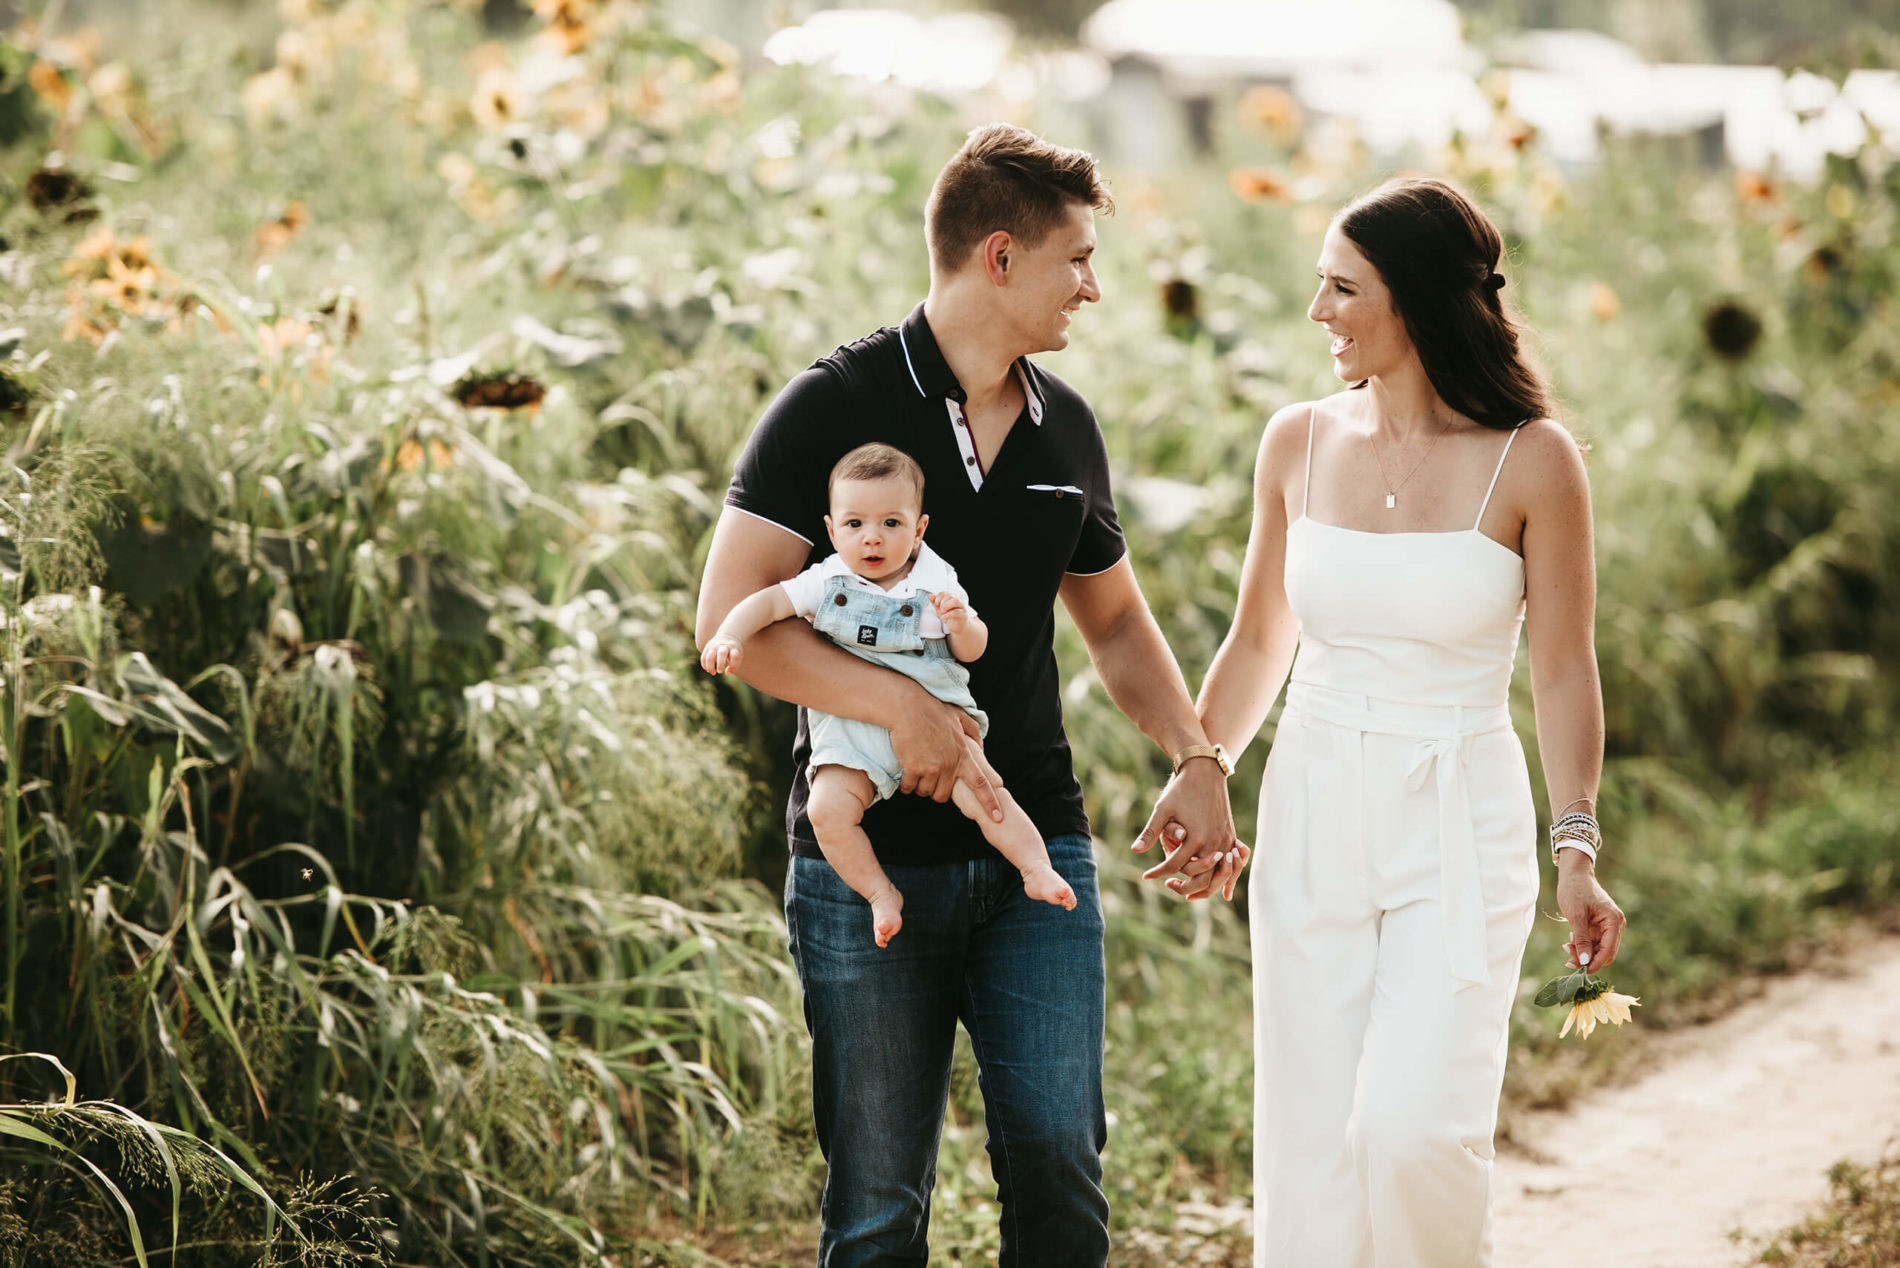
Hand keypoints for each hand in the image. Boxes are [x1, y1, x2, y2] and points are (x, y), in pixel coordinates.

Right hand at [701, 633, 743, 674]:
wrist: (728, 636)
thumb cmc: (733, 650)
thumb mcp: (738, 656)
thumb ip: (734, 666)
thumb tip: (727, 673)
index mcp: (733, 648)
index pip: (734, 656)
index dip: (733, 664)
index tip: (731, 668)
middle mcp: (724, 646)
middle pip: (722, 654)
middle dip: (720, 664)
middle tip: (720, 672)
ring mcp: (714, 646)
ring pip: (710, 657)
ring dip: (710, 666)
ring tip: (713, 673)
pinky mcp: (707, 647)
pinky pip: (703, 657)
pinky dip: (704, 665)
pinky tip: (708, 670)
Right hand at [889, 692, 1003, 819]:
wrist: (907, 707)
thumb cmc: (932, 709)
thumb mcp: (959, 716)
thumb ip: (973, 731)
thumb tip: (981, 746)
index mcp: (963, 754)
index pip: (980, 783)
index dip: (989, 801)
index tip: (997, 817)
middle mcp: (949, 764)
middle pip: (944, 795)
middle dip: (937, 791)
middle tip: (929, 777)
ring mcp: (931, 768)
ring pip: (926, 792)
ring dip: (921, 786)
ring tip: (916, 769)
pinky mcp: (913, 769)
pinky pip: (909, 788)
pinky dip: (906, 784)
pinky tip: (905, 771)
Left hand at [929, 591, 968, 634]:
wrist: (957, 627)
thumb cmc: (949, 617)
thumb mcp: (940, 609)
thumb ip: (935, 602)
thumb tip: (930, 595)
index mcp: (951, 598)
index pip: (943, 593)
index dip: (937, 598)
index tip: (936, 605)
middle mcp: (957, 600)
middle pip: (949, 596)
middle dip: (942, 602)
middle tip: (939, 610)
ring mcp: (961, 607)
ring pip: (955, 601)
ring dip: (946, 606)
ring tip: (942, 612)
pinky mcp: (963, 614)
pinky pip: (957, 612)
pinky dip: (948, 614)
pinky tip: (943, 617)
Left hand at [1133, 761, 1246, 900]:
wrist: (1205, 771)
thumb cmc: (1181, 789)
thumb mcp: (1162, 808)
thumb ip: (1151, 831)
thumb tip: (1135, 850)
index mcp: (1195, 838)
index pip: (1174, 866)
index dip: (1158, 873)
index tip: (1146, 876)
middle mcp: (1213, 843)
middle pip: (1200, 878)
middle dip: (1183, 887)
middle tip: (1169, 885)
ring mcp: (1225, 841)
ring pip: (1218, 876)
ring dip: (1204, 888)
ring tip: (1188, 891)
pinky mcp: (1231, 837)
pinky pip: (1232, 866)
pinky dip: (1226, 880)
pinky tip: (1221, 892)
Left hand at [1556, 854, 1625, 972]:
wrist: (1573, 874)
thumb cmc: (1575, 890)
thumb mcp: (1576, 916)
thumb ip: (1581, 939)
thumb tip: (1585, 961)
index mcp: (1614, 921)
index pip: (1609, 951)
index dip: (1595, 963)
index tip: (1581, 971)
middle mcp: (1615, 925)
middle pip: (1605, 952)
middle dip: (1587, 958)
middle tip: (1568, 959)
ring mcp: (1608, 926)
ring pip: (1598, 949)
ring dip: (1583, 952)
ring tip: (1566, 947)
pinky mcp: (1599, 926)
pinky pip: (1593, 942)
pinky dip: (1582, 945)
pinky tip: (1570, 942)